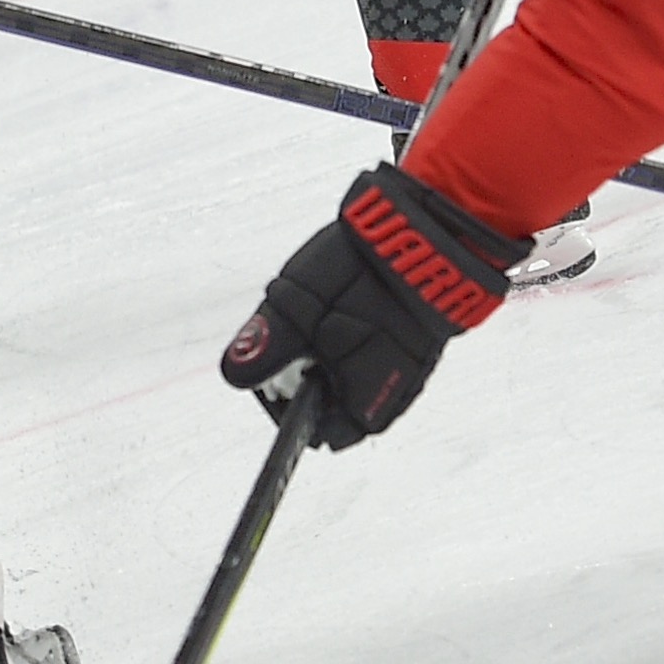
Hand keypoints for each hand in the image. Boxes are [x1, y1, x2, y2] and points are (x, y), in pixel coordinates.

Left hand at [221, 165, 527, 447]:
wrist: (429, 234)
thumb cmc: (365, 275)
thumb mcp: (298, 308)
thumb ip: (266, 345)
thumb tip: (234, 373)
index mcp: (362, 407)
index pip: (309, 429)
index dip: (283, 396)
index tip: (276, 360)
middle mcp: (390, 398)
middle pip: (329, 398)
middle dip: (305, 366)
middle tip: (303, 322)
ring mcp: (408, 370)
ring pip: (348, 370)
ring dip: (328, 345)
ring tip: (330, 303)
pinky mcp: (417, 342)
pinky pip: (373, 349)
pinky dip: (354, 330)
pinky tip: (351, 298)